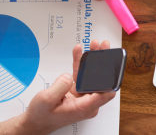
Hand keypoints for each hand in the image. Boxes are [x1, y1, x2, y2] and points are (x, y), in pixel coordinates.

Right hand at [0, 40, 115, 134]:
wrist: (35, 121)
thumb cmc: (41, 115)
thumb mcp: (47, 100)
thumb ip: (60, 87)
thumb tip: (69, 76)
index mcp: (85, 107)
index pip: (105, 93)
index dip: (110, 78)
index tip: (111, 62)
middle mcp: (88, 102)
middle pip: (100, 80)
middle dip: (102, 61)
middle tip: (102, 46)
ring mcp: (83, 96)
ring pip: (92, 75)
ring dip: (92, 60)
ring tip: (94, 44)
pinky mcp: (78, 91)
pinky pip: (81, 76)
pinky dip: (80, 64)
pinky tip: (80, 52)